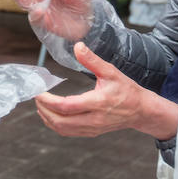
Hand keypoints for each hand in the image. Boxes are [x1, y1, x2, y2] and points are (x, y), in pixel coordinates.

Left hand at [35, 43, 177, 139]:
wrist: (140, 110)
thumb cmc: (127, 90)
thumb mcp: (111, 71)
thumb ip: (92, 60)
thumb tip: (78, 46)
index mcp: (97, 103)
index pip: (66, 106)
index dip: (48, 100)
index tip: (39, 92)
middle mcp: (93, 119)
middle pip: (60, 121)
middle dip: (44, 110)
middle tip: (36, 97)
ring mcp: (92, 128)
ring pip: (62, 129)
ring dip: (48, 118)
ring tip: (41, 105)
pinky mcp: (91, 132)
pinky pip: (68, 132)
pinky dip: (56, 124)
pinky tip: (51, 114)